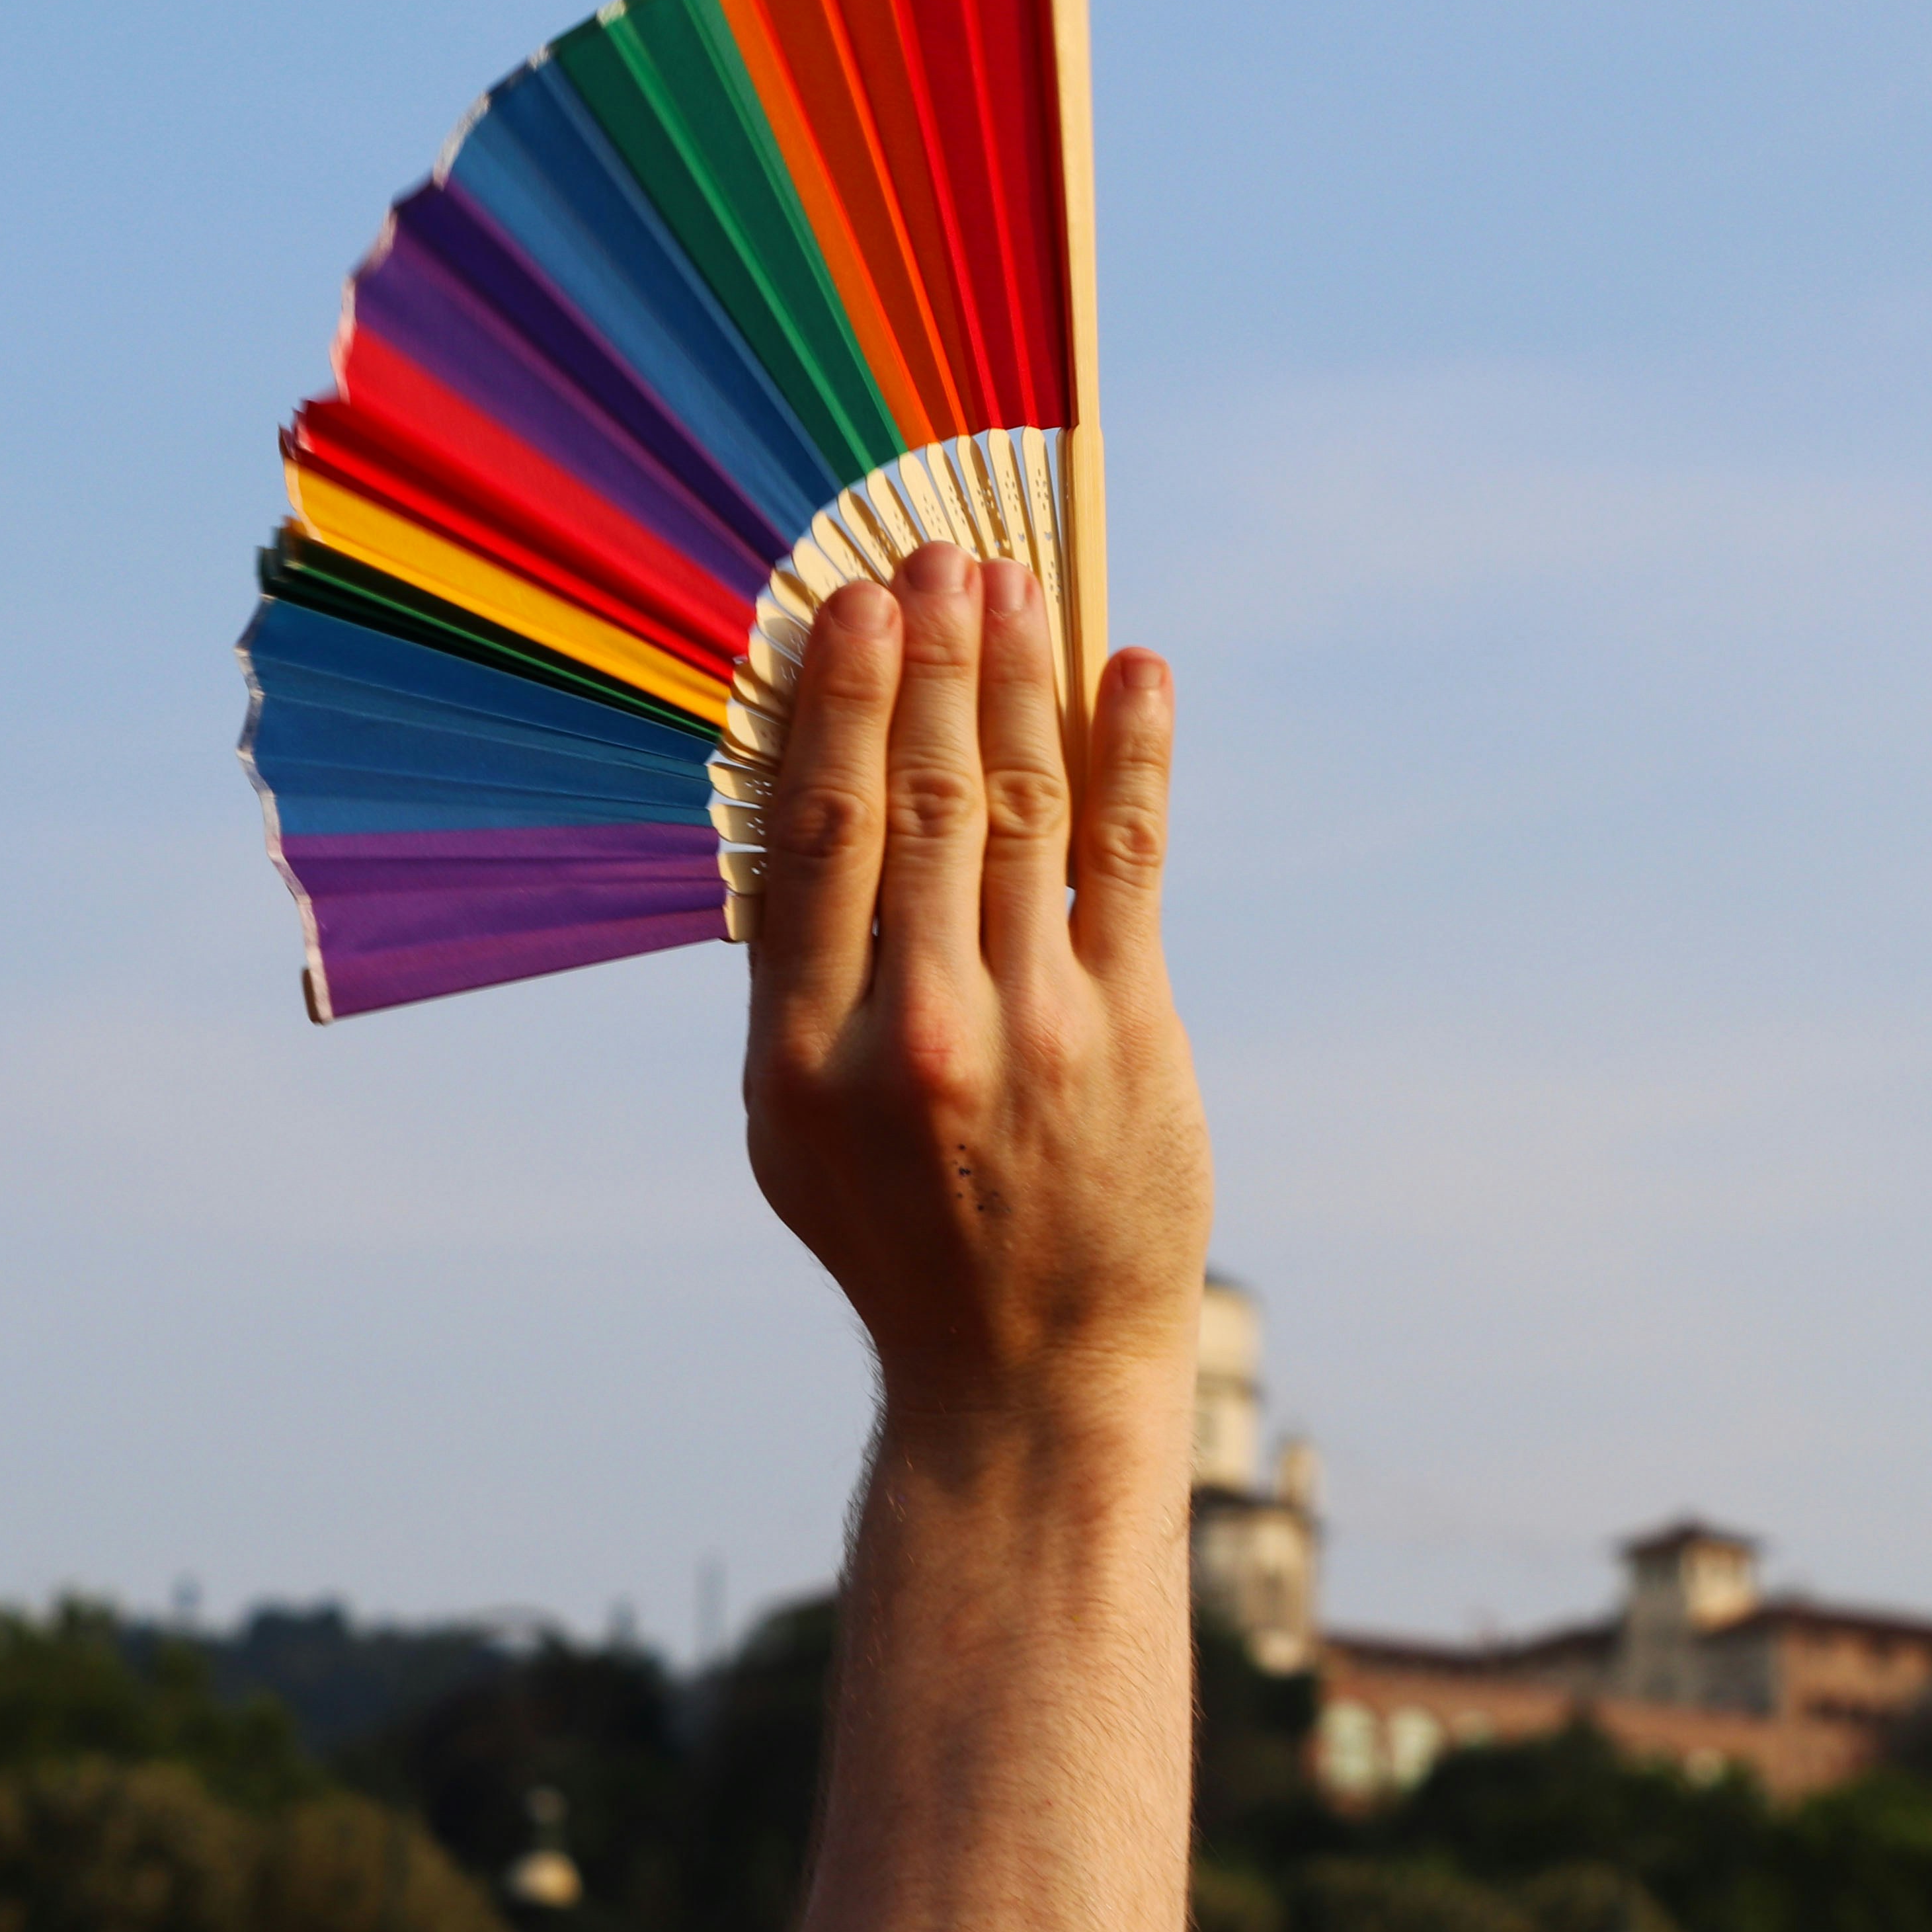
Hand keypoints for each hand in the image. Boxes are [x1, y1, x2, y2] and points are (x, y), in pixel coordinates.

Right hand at [741, 543, 1210, 1448]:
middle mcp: (911, 1036)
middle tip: (944, 558)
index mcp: (804, 1058)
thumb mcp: (797, 1137)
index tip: (852, 606)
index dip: (838, 708)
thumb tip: (800, 813)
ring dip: (1020, 685)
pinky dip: (1134, 756)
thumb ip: (797, 988)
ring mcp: (1030, 1034)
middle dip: (934, 664)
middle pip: (919, 802)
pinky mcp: (1129, 1036)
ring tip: (1017, 588)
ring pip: (1020, 813)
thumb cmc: (900, 1238)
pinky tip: (1133, 672)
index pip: (819, 840)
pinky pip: (1130, 863)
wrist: (1027, 1373)